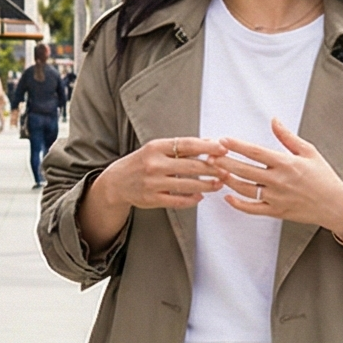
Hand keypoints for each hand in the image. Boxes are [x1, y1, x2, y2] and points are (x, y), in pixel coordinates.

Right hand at [99, 136, 225, 210]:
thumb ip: (181, 146)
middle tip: (226, 170)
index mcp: (156, 147)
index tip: (223, 148)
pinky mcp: (152, 199)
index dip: (207, 146)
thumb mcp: (157, 149)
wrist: (116, 182)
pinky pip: (177, 200)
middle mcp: (154, 164)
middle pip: (191, 166)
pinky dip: (191, 200)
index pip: (187, 144)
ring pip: (187, 185)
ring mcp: (153, 183)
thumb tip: (210, 141)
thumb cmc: (141, 162)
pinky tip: (200, 197)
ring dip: (206, 185)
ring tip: (218, 184)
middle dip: (212, 169)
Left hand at [213, 119, 342, 232]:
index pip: (255, 152)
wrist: (335, 205)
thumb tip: (274, 120)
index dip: (236, 146)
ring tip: (215, 172)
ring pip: (244, 189)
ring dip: (227, 180)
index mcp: (286, 163)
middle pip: (244, 170)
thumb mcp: (309, 151)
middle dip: (224, 162)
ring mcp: (275, 198)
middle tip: (208, 156)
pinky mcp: (275, 212)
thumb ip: (287, 137)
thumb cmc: (323, 177)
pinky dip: (237, 203)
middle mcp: (278, 181)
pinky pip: (251, 208)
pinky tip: (227, 196)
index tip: (222, 140)